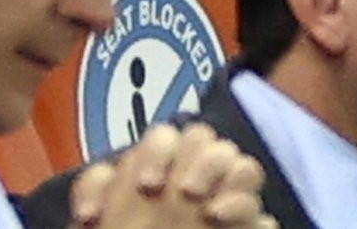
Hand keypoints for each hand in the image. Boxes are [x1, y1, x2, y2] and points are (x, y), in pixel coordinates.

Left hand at [66, 122, 264, 227]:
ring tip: (211, 213)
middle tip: (187, 193)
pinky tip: (223, 223)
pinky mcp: (249, 227)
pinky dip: (247, 215)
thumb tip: (91, 211)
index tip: (146, 187)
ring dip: (232, 183)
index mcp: (162, 161)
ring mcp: (227, 200)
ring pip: (246, 167)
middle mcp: (198, 174)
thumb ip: (95, 193)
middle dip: (201, 162)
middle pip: (211, 142)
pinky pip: (264, 216)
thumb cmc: (128, 228)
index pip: (167, 137)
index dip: (159, 154)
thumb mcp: (100, 210)